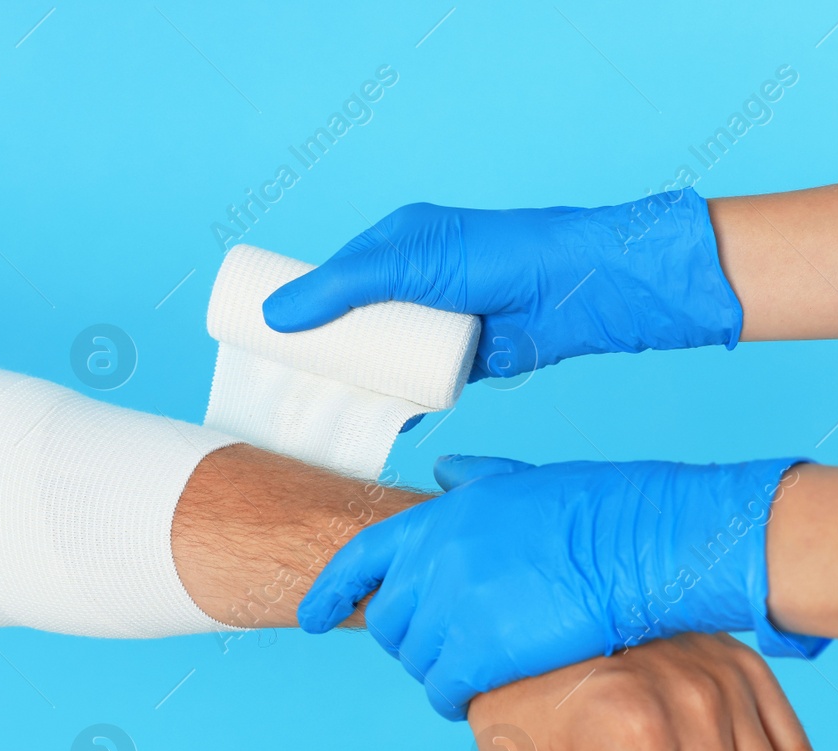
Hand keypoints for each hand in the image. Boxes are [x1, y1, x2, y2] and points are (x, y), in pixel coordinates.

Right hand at [260, 191, 742, 380]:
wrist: (573, 292)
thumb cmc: (495, 258)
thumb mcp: (407, 263)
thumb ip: (343, 287)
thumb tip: (275, 314)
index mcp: (397, 244)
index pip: (333, 277)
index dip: (299, 306)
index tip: (264, 337)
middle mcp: (413, 282)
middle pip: (352, 322)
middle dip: (322, 352)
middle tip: (284, 383)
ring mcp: (437, 322)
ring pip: (382, 356)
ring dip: (356, 381)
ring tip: (317, 407)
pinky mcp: (460, 359)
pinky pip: (414, 383)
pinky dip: (394, 402)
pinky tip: (368, 420)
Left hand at [297, 453, 825, 719]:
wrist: (642, 544)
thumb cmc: (602, 510)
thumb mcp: (525, 482)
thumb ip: (476, 486)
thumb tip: (445, 472)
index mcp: (440, 515)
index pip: (361, 558)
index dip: (333, 591)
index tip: (312, 616)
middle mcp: (434, 558)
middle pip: (390, 621)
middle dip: (411, 639)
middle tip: (449, 650)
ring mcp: (451, 606)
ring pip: (417, 661)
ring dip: (440, 672)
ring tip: (476, 671)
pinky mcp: (478, 653)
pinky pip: (445, 691)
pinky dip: (458, 699)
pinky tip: (482, 698)